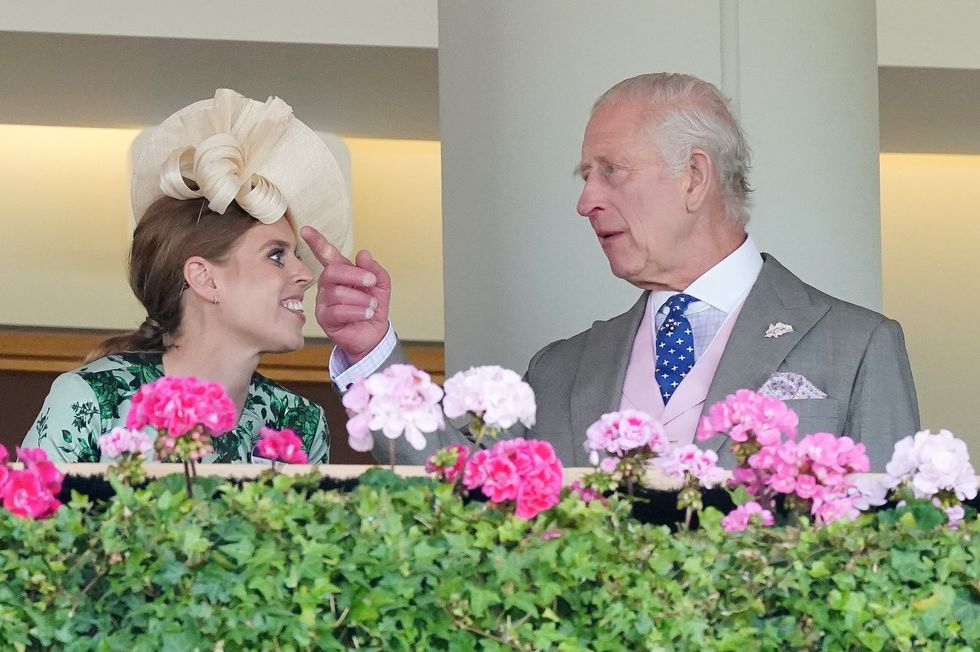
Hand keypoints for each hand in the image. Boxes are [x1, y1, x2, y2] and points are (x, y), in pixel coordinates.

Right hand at [301, 226, 390, 362]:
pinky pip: (338, 311)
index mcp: (340, 273)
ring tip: (372, 306)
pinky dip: (357, 312)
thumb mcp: (380, 285)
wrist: (374, 333)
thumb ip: (374, 269)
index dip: (317, 242)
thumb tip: (363, 254)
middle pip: (333, 271)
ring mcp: (324, 302)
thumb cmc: (372, 306)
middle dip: (355, 275)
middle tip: (371, 282)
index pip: (327, 255)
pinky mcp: (324, 319)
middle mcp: (328, 285)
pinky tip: (366, 314)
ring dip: (361, 299)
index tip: (306, 230)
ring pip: (338, 293)